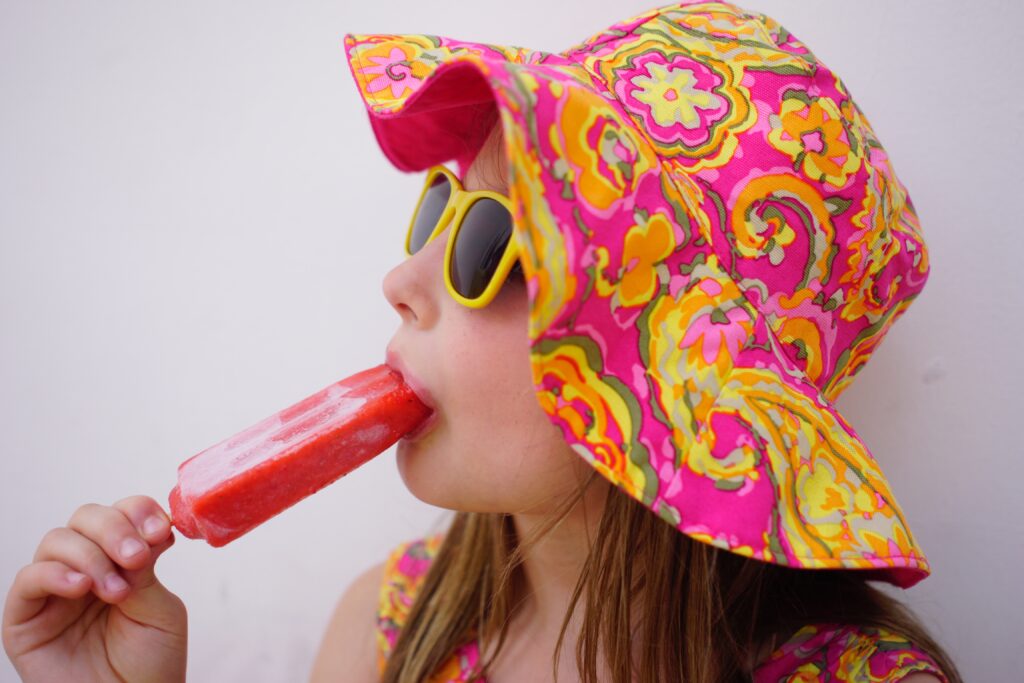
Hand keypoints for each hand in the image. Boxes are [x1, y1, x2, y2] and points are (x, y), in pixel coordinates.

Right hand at [2, 496, 186, 682]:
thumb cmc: (149, 664)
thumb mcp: (159, 609)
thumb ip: (146, 569)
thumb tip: (144, 529)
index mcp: (121, 560)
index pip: (122, 514)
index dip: (139, 512)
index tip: (160, 530)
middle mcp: (86, 568)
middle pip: (86, 518)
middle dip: (115, 529)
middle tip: (136, 557)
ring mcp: (53, 591)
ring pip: (57, 540)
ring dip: (91, 556)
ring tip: (115, 590)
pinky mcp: (24, 619)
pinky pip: (27, 579)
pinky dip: (55, 574)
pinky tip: (81, 587)